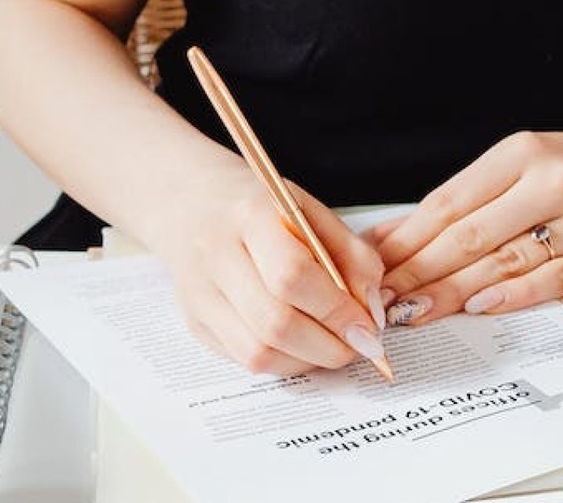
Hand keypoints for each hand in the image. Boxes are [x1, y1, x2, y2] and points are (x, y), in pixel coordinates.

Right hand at [148, 152, 388, 376]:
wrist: (190, 200)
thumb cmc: (257, 204)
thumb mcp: (307, 209)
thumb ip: (348, 252)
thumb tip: (372, 309)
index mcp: (249, 214)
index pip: (292, 274)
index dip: (337, 309)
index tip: (369, 326)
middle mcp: (216, 255)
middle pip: (275, 322)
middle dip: (328, 345)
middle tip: (359, 344)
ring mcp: (199, 294)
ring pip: (258, 353)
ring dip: (308, 360)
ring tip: (334, 346)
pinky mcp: (195, 323)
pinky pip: (244, 359)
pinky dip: (284, 361)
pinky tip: (303, 345)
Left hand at [368, 124, 562, 323]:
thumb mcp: (530, 160)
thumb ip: (476, 197)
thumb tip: (407, 233)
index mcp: (522, 150)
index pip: (451, 199)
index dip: (407, 235)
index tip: (373, 261)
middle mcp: (551, 179)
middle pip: (470, 234)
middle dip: (419, 270)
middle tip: (382, 297)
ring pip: (504, 260)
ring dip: (452, 291)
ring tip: (415, 311)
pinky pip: (551, 280)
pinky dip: (511, 296)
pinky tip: (478, 307)